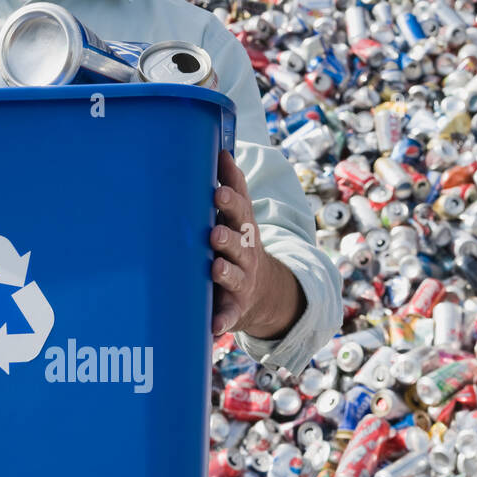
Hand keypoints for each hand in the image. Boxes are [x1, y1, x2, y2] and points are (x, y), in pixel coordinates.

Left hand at [211, 150, 303, 338]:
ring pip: (233, 276)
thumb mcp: (240, 217)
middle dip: (227, 237)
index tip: (218, 191)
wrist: (262, 291)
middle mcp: (245, 254)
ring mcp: (241, 282)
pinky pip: (227, 316)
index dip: (230, 201)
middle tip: (214, 232)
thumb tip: (221, 148)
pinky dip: (221, 322)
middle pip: (238, 244)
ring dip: (224, 272)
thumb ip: (232, 187)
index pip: (239, 212)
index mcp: (243, 229)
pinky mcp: (234, 308)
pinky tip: (214, 328)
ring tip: (214, 268)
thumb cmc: (240, 245)